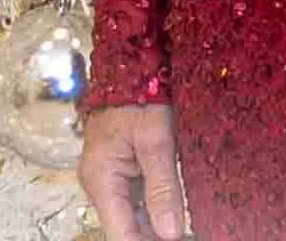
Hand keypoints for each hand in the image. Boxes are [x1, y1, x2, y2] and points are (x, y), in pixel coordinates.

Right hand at [77, 102, 187, 240]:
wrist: (128, 62)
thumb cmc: (140, 91)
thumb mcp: (156, 138)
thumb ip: (162, 188)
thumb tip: (169, 234)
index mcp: (102, 179)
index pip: (121, 235)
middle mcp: (98, 184)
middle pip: (125, 229)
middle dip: (154, 236)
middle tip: (187, 233)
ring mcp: (106, 178)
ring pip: (131, 216)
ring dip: (155, 224)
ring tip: (185, 227)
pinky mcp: (117, 170)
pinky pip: (134, 199)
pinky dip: (153, 207)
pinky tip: (174, 212)